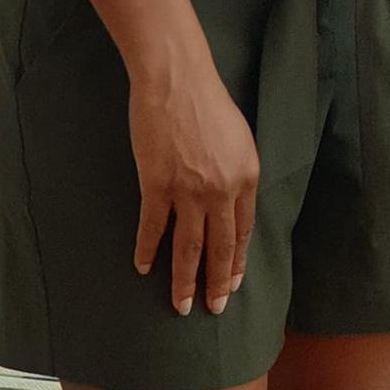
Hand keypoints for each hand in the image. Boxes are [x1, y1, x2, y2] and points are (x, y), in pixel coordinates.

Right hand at [129, 57, 259, 316]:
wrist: (177, 80)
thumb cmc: (208, 103)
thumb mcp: (239, 140)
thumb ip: (237, 174)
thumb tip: (231, 205)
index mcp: (246, 177)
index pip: (243, 231)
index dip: (236, 261)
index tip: (232, 283)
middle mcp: (222, 190)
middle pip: (219, 247)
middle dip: (215, 283)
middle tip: (212, 309)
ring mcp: (188, 191)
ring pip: (187, 247)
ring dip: (184, 280)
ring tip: (180, 306)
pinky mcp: (156, 186)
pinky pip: (152, 228)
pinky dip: (147, 250)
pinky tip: (143, 267)